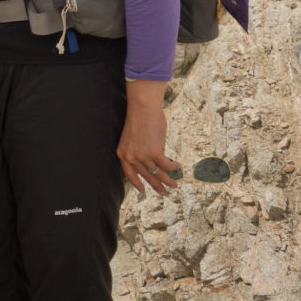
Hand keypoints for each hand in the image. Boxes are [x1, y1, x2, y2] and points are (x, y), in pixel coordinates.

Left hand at [116, 80, 180, 194]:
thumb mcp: (132, 137)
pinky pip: (167, 165)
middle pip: (145, 176)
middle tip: (164, 193)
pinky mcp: (155, 153)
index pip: (128, 174)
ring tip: (174, 185)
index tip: (143, 191)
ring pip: (158, 173)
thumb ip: (137, 150)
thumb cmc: (139, 118)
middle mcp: (131, 157)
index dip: (136, 183)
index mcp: (122, 153)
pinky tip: (178, 167)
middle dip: (156, 185)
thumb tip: (151, 161)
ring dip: (168, 180)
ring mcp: (142, 156)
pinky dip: (173, 167)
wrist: (142, 108)